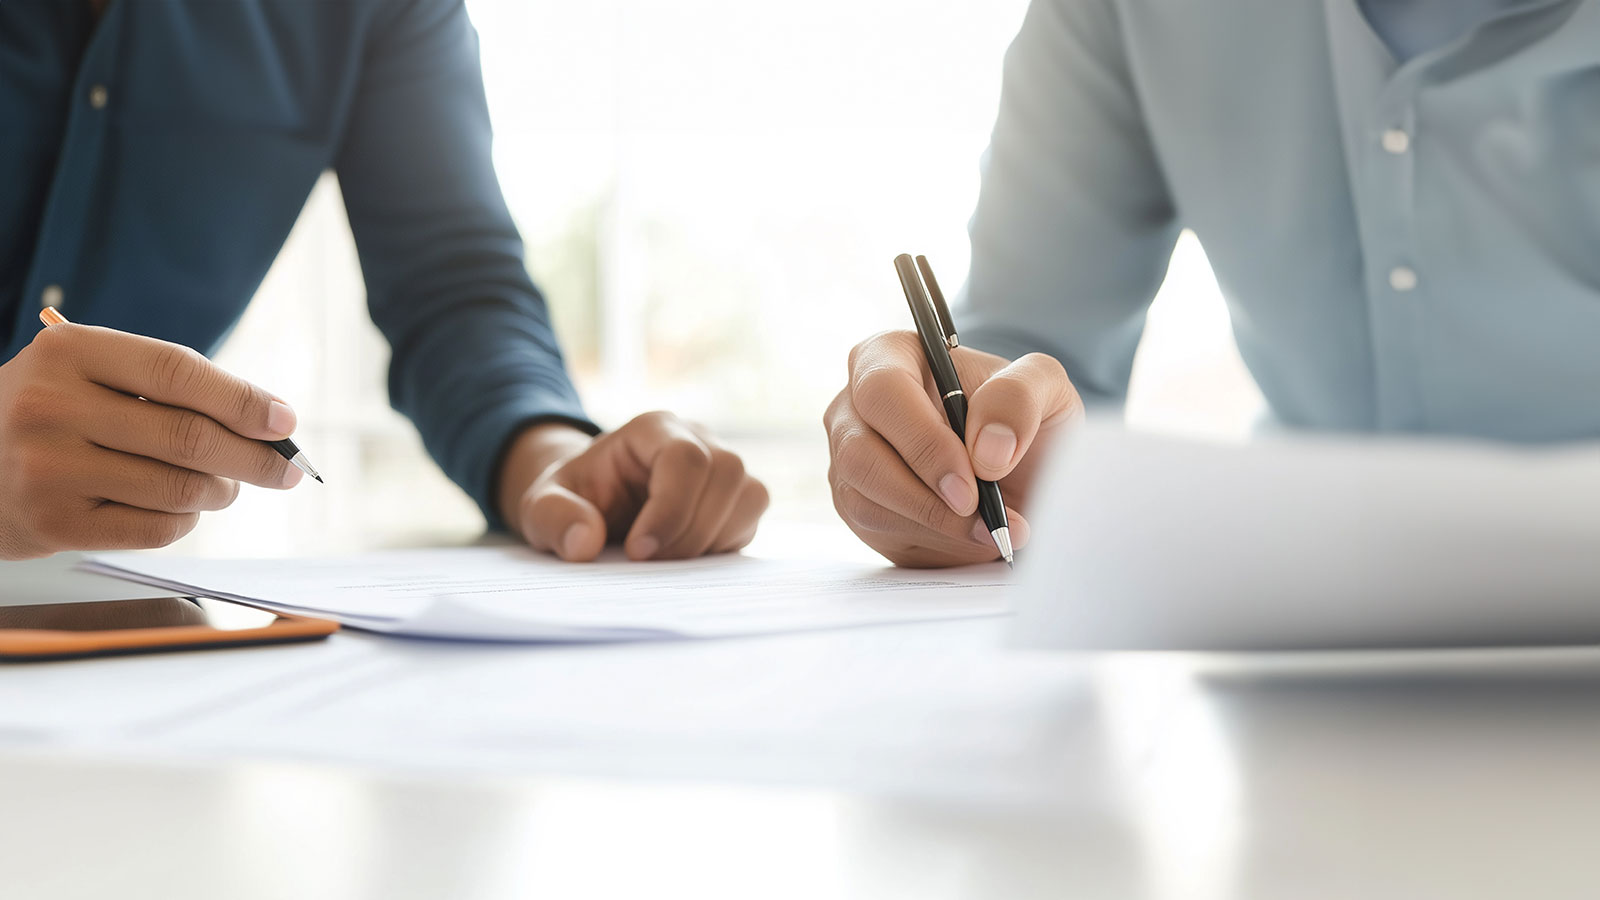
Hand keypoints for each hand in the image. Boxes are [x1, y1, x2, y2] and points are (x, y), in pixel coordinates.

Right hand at [0, 324, 304, 559]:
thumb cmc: (54, 414)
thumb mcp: (90, 374)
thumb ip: (170, 389)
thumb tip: (269, 422)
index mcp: (68, 352)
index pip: (177, 371)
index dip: (242, 399)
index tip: (285, 420)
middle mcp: (52, 406)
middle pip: (188, 437)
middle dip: (255, 457)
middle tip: (286, 469)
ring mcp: (49, 468)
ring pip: (180, 488)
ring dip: (220, 491)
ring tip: (223, 486)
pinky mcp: (53, 523)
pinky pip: (156, 528)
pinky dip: (186, 520)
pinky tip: (180, 508)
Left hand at [497, 412, 769, 561]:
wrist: (593, 505)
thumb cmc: (572, 501)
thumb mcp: (541, 506)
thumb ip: (554, 518)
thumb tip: (585, 543)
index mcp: (651, 430)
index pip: (685, 457)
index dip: (670, 508)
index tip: (638, 551)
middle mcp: (697, 439)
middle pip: (727, 471)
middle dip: (691, 529)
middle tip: (649, 563)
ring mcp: (721, 468)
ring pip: (750, 494)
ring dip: (713, 538)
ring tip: (667, 562)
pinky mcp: (735, 499)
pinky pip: (751, 518)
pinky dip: (724, 545)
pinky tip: (685, 559)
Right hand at [825, 330, 1081, 566]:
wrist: (1020, 465)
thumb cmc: (1021, 416)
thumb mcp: (1043, 387)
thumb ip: (1018, 398)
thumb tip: (986, 450)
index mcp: (890, 355)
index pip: (883, 390)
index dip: (923, 440)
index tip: (972, 478)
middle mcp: (854, 404)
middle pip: (860, 454)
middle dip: (925, 496)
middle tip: (983, 519)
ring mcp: (848, 456)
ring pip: (864, 501)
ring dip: (933, 526)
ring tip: (991, 531)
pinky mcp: (854, 503)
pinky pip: (875, 531)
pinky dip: (929, 541)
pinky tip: (970, 537)